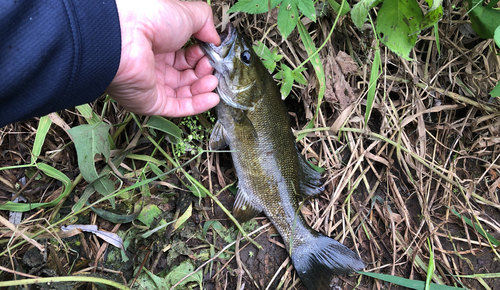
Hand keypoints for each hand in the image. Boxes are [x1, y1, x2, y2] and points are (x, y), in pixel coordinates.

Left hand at [106, 0, 220, 117]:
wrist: (124, 36)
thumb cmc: (150, 18)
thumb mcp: (187, 13)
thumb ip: (206, 24)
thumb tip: (215, 39)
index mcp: (158, 44)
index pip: (184, 57)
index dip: (200, 56)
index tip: (210, 53)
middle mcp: (154, 65)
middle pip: (185, 76)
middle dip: (203, 73)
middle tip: (211, 67)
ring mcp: (151, 85)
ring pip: (184, 93)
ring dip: (202, 88)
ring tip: (212, 81)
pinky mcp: (151, 102)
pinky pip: (177, 108)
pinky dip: (197, 105)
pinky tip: (212, 98)